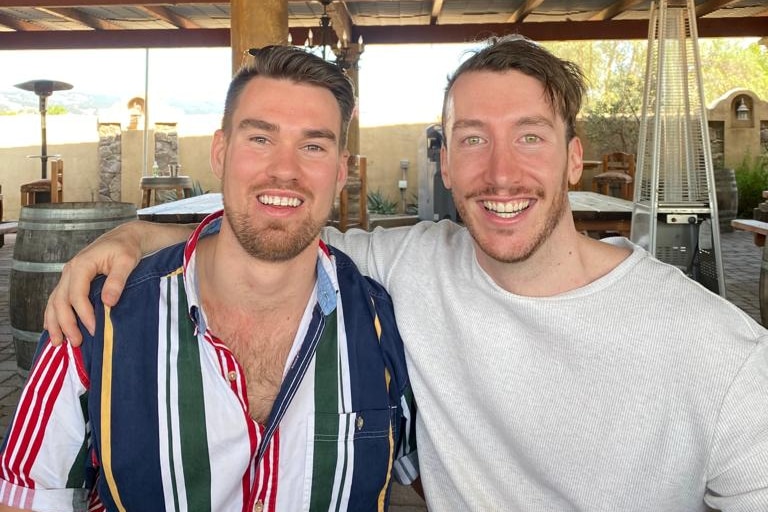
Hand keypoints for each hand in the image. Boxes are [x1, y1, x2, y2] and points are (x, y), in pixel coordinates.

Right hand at [44, 223, 145, 346]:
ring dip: (55, 323)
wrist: (125, 237)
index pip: (77, 294)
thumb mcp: (127, 261)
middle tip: (76, 343)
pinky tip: (53, 329)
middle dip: (66, 324)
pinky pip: (57, 299)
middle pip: (61, 301)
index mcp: (82, 264)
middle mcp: (70, 270)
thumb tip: (108, 302)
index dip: (83, 314)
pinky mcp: (71, 281)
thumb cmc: (127, 248)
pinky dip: (53, 315)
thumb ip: (117, 281)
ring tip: (58, 343)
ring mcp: (68, 276)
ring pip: (54, 302)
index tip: (94, 330)